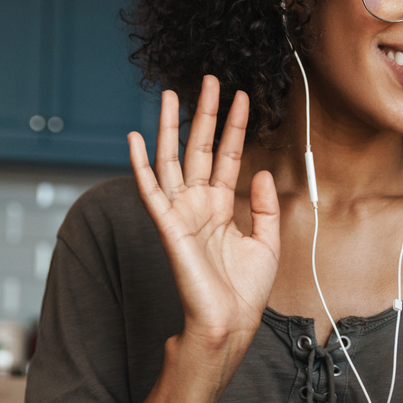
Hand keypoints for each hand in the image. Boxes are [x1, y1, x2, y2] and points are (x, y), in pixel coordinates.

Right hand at [128, 76, 279, 356]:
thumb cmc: (244, 291)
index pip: (228, 156)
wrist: (229, 322)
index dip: (236, 127)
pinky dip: (139, 165)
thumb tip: (260, 171)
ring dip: (170, 127)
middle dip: (205, 114)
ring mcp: (182, 213)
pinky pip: (150, 191)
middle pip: (199, 148)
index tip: (242, 98)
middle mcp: (198, 204)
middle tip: (208, 80)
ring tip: (172, 95)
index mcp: (221, 207)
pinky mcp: (169, 226)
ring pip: (172, 160)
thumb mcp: (267, 242)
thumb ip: (263, 206)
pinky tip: (135, 139)